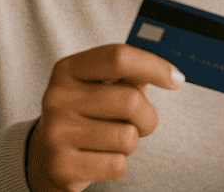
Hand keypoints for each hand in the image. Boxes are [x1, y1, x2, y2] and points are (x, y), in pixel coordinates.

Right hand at [26, 44, 184, 191]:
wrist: (46, 156)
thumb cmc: (87, 114)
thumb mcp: (99, 86)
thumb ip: (130, 74)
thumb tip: (171, 74)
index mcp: (68, 70)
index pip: (118, 58)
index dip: (154, 66)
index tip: (176, 79)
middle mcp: (57, 98)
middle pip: (130, 100)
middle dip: (147, 116)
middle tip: (139, 122)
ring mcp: (56, 133)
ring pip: (128, 137)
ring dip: (130, 142)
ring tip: (111, 140)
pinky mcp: (62, 166)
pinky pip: (117, 164)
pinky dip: (118, 163)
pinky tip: (99, 157)